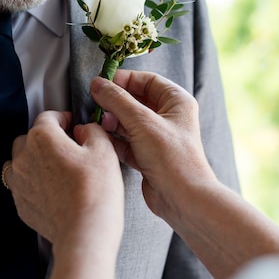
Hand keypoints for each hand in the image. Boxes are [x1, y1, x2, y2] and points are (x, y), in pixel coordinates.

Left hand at [6, 110, 124, 250]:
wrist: (85, 231)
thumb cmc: (95, 191)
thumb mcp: (103, 149)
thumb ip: (92, 130)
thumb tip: (84, 130)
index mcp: (42, 137)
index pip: (48, 116)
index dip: (64, 118)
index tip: (73, 124)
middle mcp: (24, 157)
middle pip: (30, 137)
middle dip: (48, 138)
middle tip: (69, 147)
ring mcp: (19, 182)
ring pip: (21, 161)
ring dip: (36, 160)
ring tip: (58, 169)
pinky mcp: (21, 203)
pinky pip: (23, 185)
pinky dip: (35, 182)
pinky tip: (55, 189)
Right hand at [90, 70, 217, 233]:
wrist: (183, 199)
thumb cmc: (172, 158)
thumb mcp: (142, 122)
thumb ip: (117, 100)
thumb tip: (97, 84)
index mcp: (176, 101)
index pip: (146, 80)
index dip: (123, 80)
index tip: (101, 83)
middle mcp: (168, 117)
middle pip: (135, 100)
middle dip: (114, 102)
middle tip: (95, 104)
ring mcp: (157, 137)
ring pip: (128, 121)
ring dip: (112, 121)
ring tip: (97, 123)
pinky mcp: (148, 156)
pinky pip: (126, 141)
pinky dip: (114, 140)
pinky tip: (102, 140)